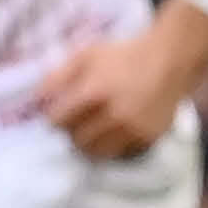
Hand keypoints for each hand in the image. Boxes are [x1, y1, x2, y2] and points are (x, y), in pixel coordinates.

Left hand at [36, 0, 207, 159]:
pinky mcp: (149, 136)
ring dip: (91, 144)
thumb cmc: (124, 54)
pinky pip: (122, 152)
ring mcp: (133, 128)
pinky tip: (116, 131)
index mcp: (94, 93)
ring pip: (98, 152)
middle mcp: (114, 115)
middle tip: (78, 122)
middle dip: (72, 132)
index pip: (57, 121)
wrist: (172, 59)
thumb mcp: (86, 55)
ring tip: (94, 130)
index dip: (55, 118)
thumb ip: (57, 76)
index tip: (60, 113)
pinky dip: (115, 145)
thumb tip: (36, 100)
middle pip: (76, 140)